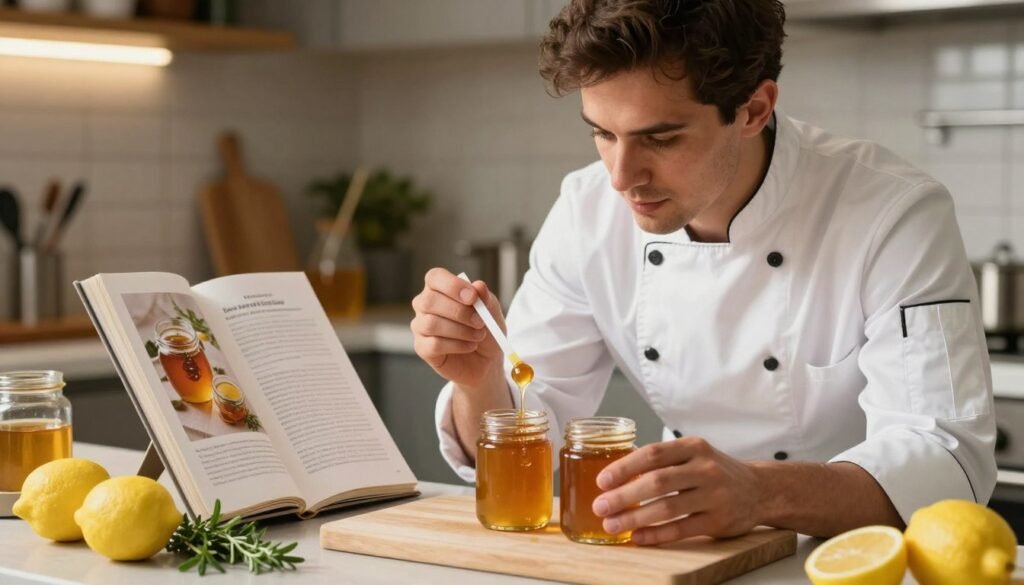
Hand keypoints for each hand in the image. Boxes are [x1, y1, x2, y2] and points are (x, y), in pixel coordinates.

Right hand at [410, 268, 504, 388]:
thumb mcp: (491, 311)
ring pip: (431, 324)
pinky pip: (433, 344)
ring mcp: (420, 326)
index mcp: (439, 289)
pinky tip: (470, 346)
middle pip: (430, 300)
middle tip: (480, 322)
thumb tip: (478, 286)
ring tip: (478, 336)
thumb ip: (485, 298)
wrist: (486, 360)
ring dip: (460, 330)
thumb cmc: (484, 329)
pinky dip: (457, 345)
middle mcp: (424, 305)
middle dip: (459, 311)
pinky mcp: (422, 347)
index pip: (434, 277)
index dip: (452, 285)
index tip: (472, 298)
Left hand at [591, 437, 764, 544]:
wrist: (760, 489)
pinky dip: (656, 534)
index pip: (653, 454)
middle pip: (657, 481)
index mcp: (693, 447)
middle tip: (600, 506)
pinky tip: (638, 537)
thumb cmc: (716, 471)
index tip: (602, 481)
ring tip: (612, 524)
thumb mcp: (693, 454)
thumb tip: (617, 470)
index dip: (624, 467)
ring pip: (667, 508)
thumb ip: (662, 460)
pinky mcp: (719, 521)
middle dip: (624, 495)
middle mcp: (705, 469)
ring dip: (635, 517)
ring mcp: (714, 495)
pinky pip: (681, 529)